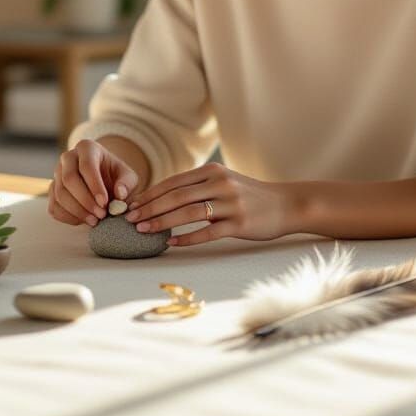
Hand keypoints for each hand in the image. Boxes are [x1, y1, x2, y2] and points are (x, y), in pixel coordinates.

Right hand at [47, 139, 145, 227]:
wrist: (104, 180)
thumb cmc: (115, 176)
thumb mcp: (127, 176)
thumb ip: (126, 183)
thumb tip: (120, 194)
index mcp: (87, 148)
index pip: (87, 165)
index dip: (95, 186)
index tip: (105, 203)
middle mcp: (68, 157)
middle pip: (69, 179)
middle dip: (85, 200)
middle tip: (101, 215)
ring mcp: (57, 174)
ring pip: (60, 194)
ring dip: (77, 211)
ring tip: (95, 221)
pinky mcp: (52, 190)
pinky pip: (54, 206)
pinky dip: (68, 217)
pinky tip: (83, 221)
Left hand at [124, 162, 289, 246]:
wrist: (286, 204)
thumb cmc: (249, 195)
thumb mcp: (224, 182)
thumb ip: (198, 186)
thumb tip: (162, 198)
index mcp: (213, 172)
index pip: (173, 182)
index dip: (150, 194)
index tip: (131, 205)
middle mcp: (220, 184)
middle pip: (176, 196)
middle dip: (150, 208)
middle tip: (129, 219)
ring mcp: (230, 203)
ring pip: (188, 213)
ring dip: (162, 222)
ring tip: (144, 230)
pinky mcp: (239, 223)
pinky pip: (208, 232)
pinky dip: (187, 238)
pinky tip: (171, 243)